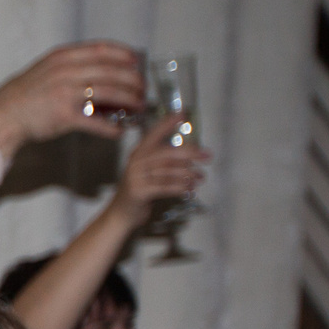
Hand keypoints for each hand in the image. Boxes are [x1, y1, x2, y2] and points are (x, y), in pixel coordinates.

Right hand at [0, 41, 145, 155]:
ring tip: (139, 108)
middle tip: (142, 89)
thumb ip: (71, 66)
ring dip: (129, 101)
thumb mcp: (46, 69)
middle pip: (111, 72)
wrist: (3, 115)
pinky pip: (96, 122)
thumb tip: (101, 69)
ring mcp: (65, 93)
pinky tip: (119, 131)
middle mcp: (66, 72)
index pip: (102, 49)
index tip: (136, 61)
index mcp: (63, 57)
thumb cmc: (26, 95)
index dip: (123, 54)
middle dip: (133, 81)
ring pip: (110, 94)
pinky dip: (111, 128)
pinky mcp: (64, 116)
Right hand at [106, 112, 209, 227]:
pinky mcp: (139, 191)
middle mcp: (136, 162)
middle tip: (207, 156)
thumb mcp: (147, 172)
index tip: (182, 114)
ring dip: (188, 174)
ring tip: (200, 177)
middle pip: (167, 153)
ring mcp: (136, 177)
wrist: (121, 214)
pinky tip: (189, 189)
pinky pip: (164, 187)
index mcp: (138, 153)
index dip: (167, 124)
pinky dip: (180, 187)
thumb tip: (191, 155)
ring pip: (168, 171)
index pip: (154, 134)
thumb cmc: (139, 192)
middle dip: (190, 153)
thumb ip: (163, 162)